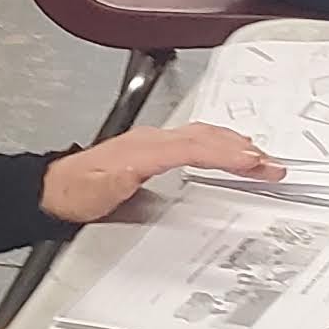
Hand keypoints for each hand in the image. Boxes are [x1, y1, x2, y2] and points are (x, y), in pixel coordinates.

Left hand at [40, 121, 283, 223]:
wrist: (56, 191)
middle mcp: (152, 141)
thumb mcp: (99, 189)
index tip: (253, 161)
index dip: (225, 153)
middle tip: (272, 163)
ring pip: (203, 136)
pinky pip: (196, 143)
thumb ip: (120, 178)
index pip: (194, 146)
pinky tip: (229, 152)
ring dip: (235, 145)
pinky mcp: (155, 153)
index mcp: (145, 149)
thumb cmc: (77, 192)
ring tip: (261, 157)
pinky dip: (220, 146)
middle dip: (242, 149)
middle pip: (206, 137)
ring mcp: (154, 144)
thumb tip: (136, 170)